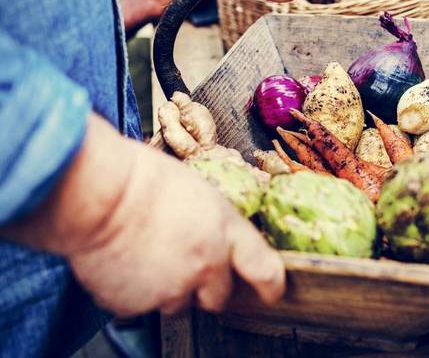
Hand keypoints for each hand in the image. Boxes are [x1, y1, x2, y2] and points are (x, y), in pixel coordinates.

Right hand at [0, 115, 284, 315]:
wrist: (99, 194)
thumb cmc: (144, 180)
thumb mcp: (200, 193)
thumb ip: (216, 224)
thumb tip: (219, 241)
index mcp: (226, 231)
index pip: (264, 269)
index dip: (271, 285)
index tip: (271, 292)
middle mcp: (206, 264)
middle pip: (220, 297)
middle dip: (208, 288)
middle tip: (188, 267)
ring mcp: (172, 288)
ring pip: (179, 305)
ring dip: (169, 289)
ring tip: (149, 257)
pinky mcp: (137, 304)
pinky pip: (142, 306)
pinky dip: (136, 292)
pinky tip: (127, 263)